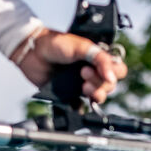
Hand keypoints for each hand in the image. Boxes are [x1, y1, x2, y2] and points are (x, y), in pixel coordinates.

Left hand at [12, 28, 127, 103]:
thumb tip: (112, 78)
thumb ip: (100, 59)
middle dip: (100, 82)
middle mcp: (94, 72)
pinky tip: (79, 103)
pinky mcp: (69, 94)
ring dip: (94, 93)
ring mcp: (82, 84)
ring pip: (98, 96)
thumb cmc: (57, 43)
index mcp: (100, 59)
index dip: (113, 74)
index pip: (118, 70)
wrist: (32, 51)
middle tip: (83, 73)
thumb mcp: (83, 46)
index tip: (103, 72)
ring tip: (82, 86)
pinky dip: (81, 107)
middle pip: (109, 85)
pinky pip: (80, 105)